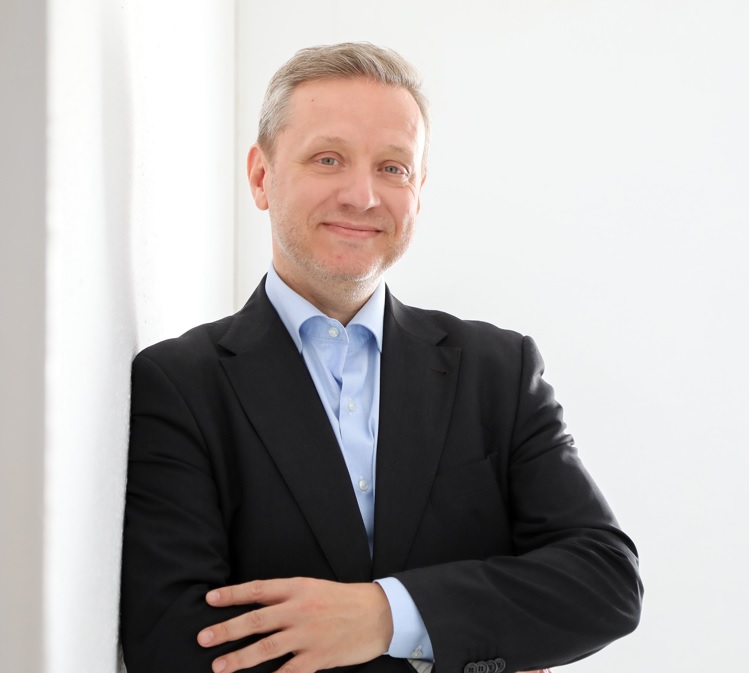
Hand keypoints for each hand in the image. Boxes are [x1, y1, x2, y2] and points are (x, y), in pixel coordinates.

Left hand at [197, 577, 393, 672]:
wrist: (378, 614)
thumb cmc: (343, 600)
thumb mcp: (314, 587)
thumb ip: (286, 596)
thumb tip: (255, 606)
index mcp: (298, 588)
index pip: (257, 590)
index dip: (231, 595)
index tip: (209, 599)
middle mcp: (299, 610)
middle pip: (255, 620)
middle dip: (226, 630)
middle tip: (203, 637)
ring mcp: (308, 635)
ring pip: (266, 648)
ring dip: (239, 658)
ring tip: (219, 666)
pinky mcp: (317, 657)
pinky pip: (288, 672)